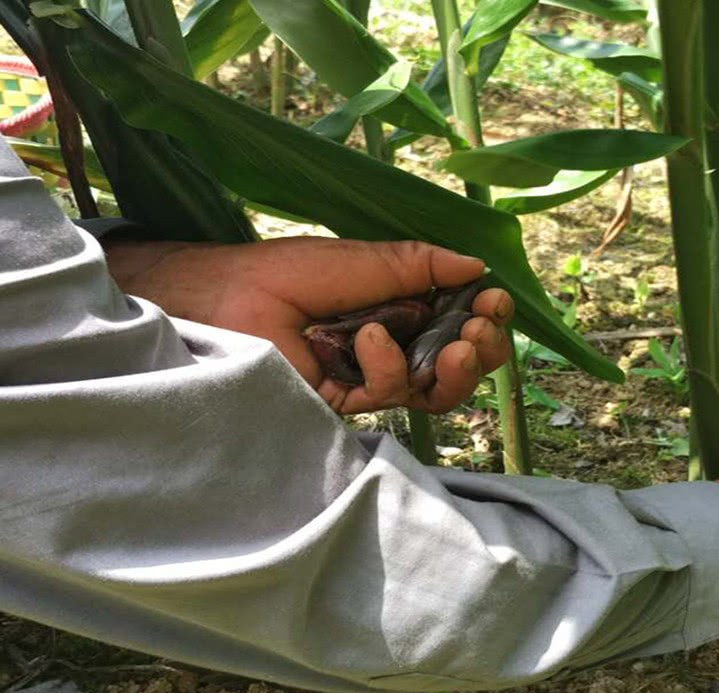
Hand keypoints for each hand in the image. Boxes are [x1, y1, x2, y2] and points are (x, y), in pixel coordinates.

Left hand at [104, 236, 512, 413]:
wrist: (221, 300)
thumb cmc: (282, 273)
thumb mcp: (360, 260)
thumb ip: (416, 264)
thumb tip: (477, 265)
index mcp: (400, 308)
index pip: (458, 321)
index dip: (484, 316)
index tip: (494, 300)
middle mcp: (393, 345)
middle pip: (457, 363)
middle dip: (481, 349)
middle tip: (479, 329)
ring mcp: (370, 378)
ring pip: (434, 390)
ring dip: (456, 367)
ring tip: (459, 344)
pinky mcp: (348, 404)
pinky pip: (389, 395)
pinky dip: (388, 366)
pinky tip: (370, 340)